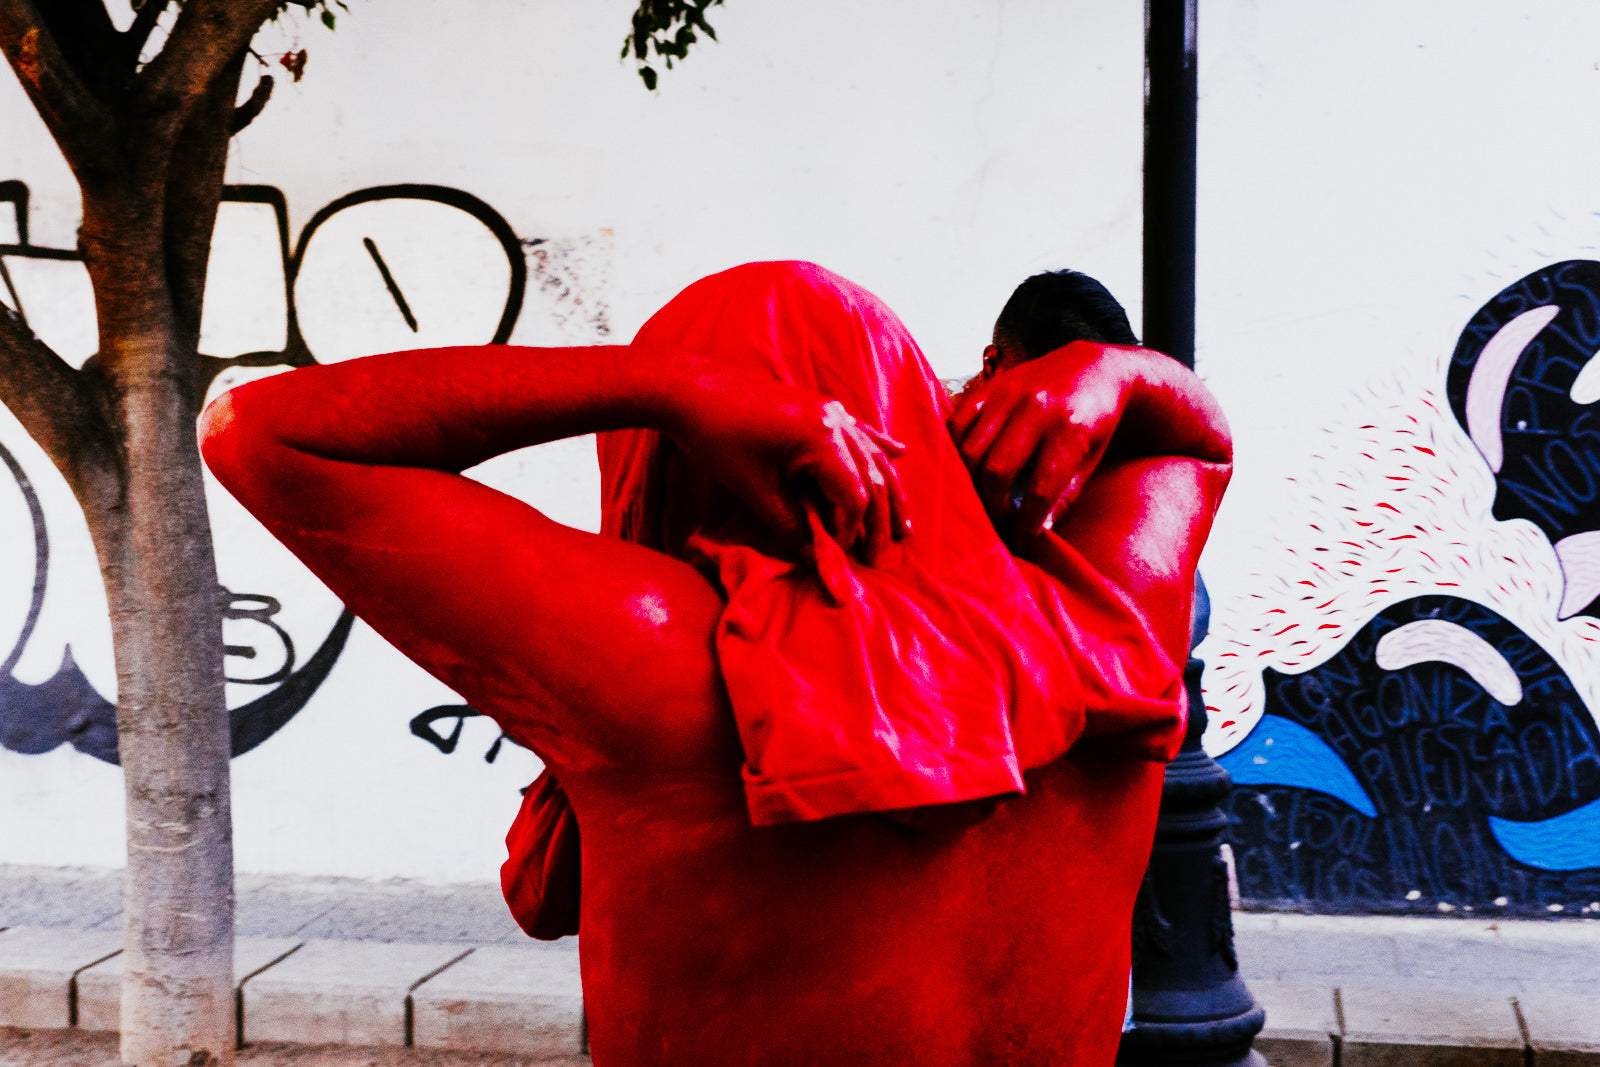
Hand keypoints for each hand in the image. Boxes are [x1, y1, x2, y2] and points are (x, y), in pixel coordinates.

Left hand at [669, 368, 910, 562]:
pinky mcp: (819, 405)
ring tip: (904, 527)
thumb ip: (789, 525)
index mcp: (822, 439)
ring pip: (872, 456)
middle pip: (872, 479)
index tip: (840, 556)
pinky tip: (901, 454)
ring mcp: (830, 410)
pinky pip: (860, 430)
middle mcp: (836, 421)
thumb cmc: (719, 439)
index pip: (854, 496)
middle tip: (880, 558)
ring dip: (889, 492)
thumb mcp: (754, 490)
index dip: (851, 531)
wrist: (692, 389)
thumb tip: (814, 556)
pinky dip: (880, 447)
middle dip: (879, 522)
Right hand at [947, 341, 1140, 540]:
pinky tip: (967, 467)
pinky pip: (958, 422)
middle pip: (996, 471)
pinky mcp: (991, 386)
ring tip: (982, 497)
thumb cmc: (1096, 421)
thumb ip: (1064, 495)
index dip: (1026, 523)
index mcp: (1071, 430)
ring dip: (970, 483)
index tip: (1022, 540)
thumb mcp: (1091, 459)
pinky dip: (955, 450)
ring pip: (970, 449)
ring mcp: (1010, 394)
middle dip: (993, 505)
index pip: (1040, 490)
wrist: (1094, 367)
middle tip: (999, 520)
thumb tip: (1036, 531)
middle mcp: (1038, 409)